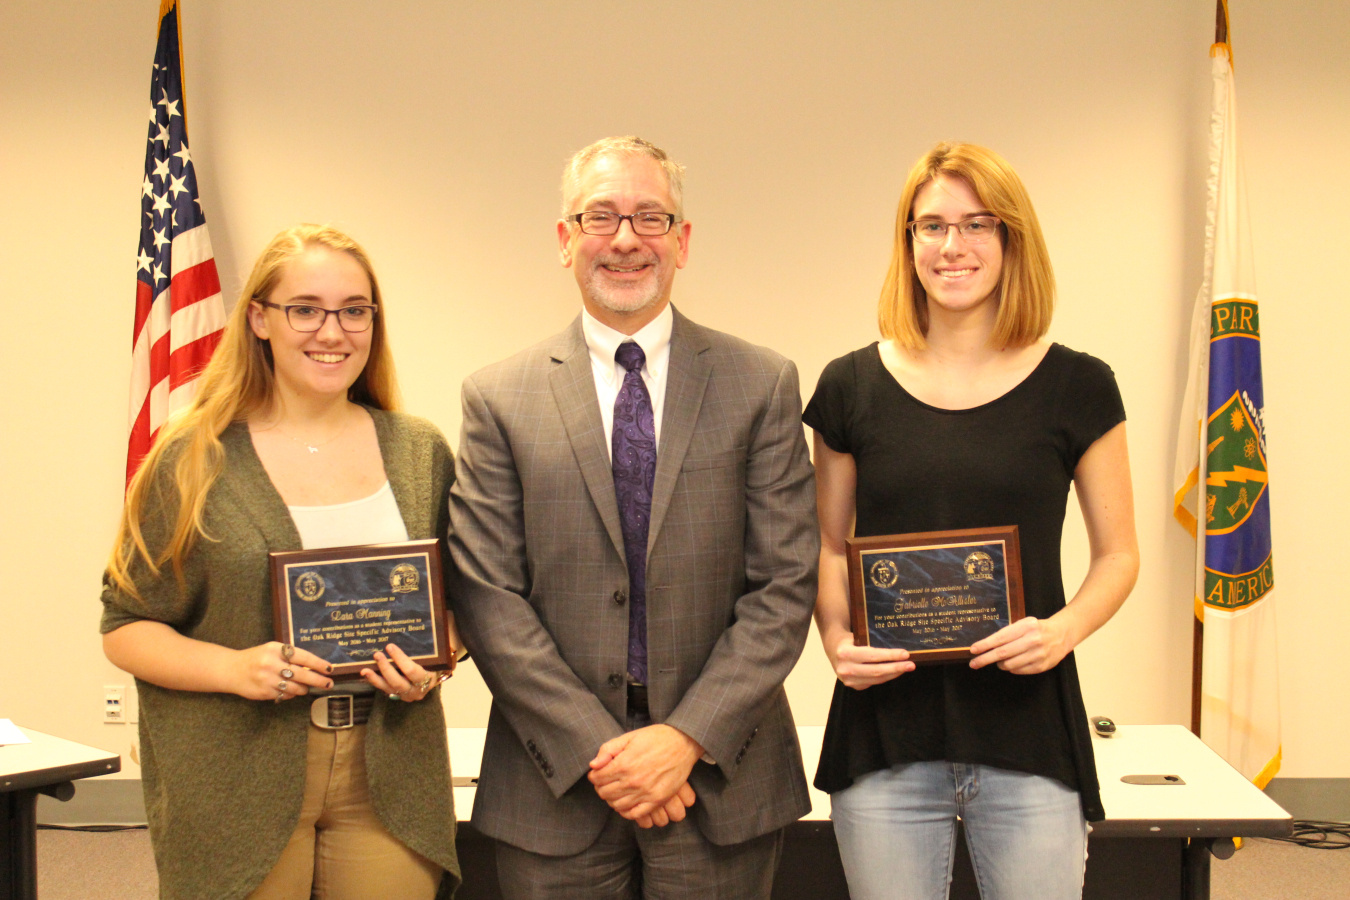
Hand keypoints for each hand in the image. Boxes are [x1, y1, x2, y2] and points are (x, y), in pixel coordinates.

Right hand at [232, 642, 332, 701]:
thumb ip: (290, 656)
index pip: (302, 656)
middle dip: (318, 680)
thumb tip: (314, 667)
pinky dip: (290, 694)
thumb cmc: (256, 658)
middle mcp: (271, 664)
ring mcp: (267, 679)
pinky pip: (284, 695)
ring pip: (295, 687)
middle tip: (329, 684)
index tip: (330, 669)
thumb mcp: (272, 650)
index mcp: (275, 649)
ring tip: (306, 687)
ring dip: (304, 689)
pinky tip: (290, 690)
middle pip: (302, 674)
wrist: (231, 670)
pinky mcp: (263, 692)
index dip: (318, 663)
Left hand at [361, 643, 443, 701]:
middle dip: (386, 668)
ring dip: (375, 678)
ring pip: (388, 688)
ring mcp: (405, 694)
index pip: (412, 671)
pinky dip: (374, 681)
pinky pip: (384, 689)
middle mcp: (416, 690)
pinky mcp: (397, 694)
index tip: (390, 647)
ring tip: (364, 670)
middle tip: (377, 654)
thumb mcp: (438, 658)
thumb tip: (424, 637)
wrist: (435, 677)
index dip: (400, 659)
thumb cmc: (436, 663)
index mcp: (428, 680)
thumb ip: (433, 651)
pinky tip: (365, 674)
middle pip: (398, 681)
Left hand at [587, 725, 701, 823]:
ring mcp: (646, 792)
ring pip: (618, 805)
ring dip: (612, 800)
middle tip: (605, 783)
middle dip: (601, 788)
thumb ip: (608, 749)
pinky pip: (635, 814)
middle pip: (605, 793)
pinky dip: (627, 812)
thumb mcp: (629, 737)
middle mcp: (633, 781)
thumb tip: (593, 765)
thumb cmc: (655, 737)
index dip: (594, 776)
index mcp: (624, 764)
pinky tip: (627, 803)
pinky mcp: (658, 800)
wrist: (683, 742)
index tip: (598, 773)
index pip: (597, 779)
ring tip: (616, 791)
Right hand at [830, 635, 913, 688]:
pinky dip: (886, 677)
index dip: (890, 656)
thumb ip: (871, 643)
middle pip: (876, 671)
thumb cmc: (849, 639)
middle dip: (896, 668)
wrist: (833, 648)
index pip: (872, 656)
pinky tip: (894, 672)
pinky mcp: (853, 686)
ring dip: (893, 673)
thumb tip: (896, 647)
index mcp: (845, 653)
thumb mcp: (857, 636)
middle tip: (911, 665)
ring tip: (906, 668)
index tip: (905, 654)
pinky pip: (874, 682)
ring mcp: (848, 680)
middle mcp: (845, 668)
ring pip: (877, 679)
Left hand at [969, 616, 1071, 673]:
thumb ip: (1008, 633)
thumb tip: (986, 646)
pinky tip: (1013, 662)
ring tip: (999, 660)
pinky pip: (1018, 671)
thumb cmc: (1038, 629)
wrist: (1062, 635)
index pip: (1001, 638)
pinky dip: (1011, 668)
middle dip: (985, 659)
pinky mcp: (1041, 666)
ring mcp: (1038, 655)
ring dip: (999, 664)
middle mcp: (1033, 640)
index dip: (985, 645)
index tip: (973, 650)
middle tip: (973, 663)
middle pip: (1002, 653)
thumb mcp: (1024, 624)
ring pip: (1009, 664)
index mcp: (1026, 626)